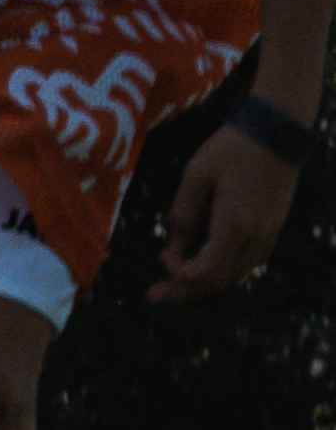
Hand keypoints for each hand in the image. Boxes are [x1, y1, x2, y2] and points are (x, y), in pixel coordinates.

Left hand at [155, 120, 300, 299]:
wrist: (276, 132)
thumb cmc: (232, 149)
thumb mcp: (195, 176)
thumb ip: (182, 214)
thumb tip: (173, 245)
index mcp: (235, 226)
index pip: (205, 273)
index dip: (178, 273)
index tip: (161, 255)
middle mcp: (256, 238)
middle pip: (219, 282)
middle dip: (184, 291)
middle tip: (153, 296)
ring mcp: (268, 235)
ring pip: (235, 275)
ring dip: (203, 283)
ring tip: (173, 284)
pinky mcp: (273, 228)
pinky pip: (247, 262)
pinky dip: (222, 270)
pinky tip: (202, 264)